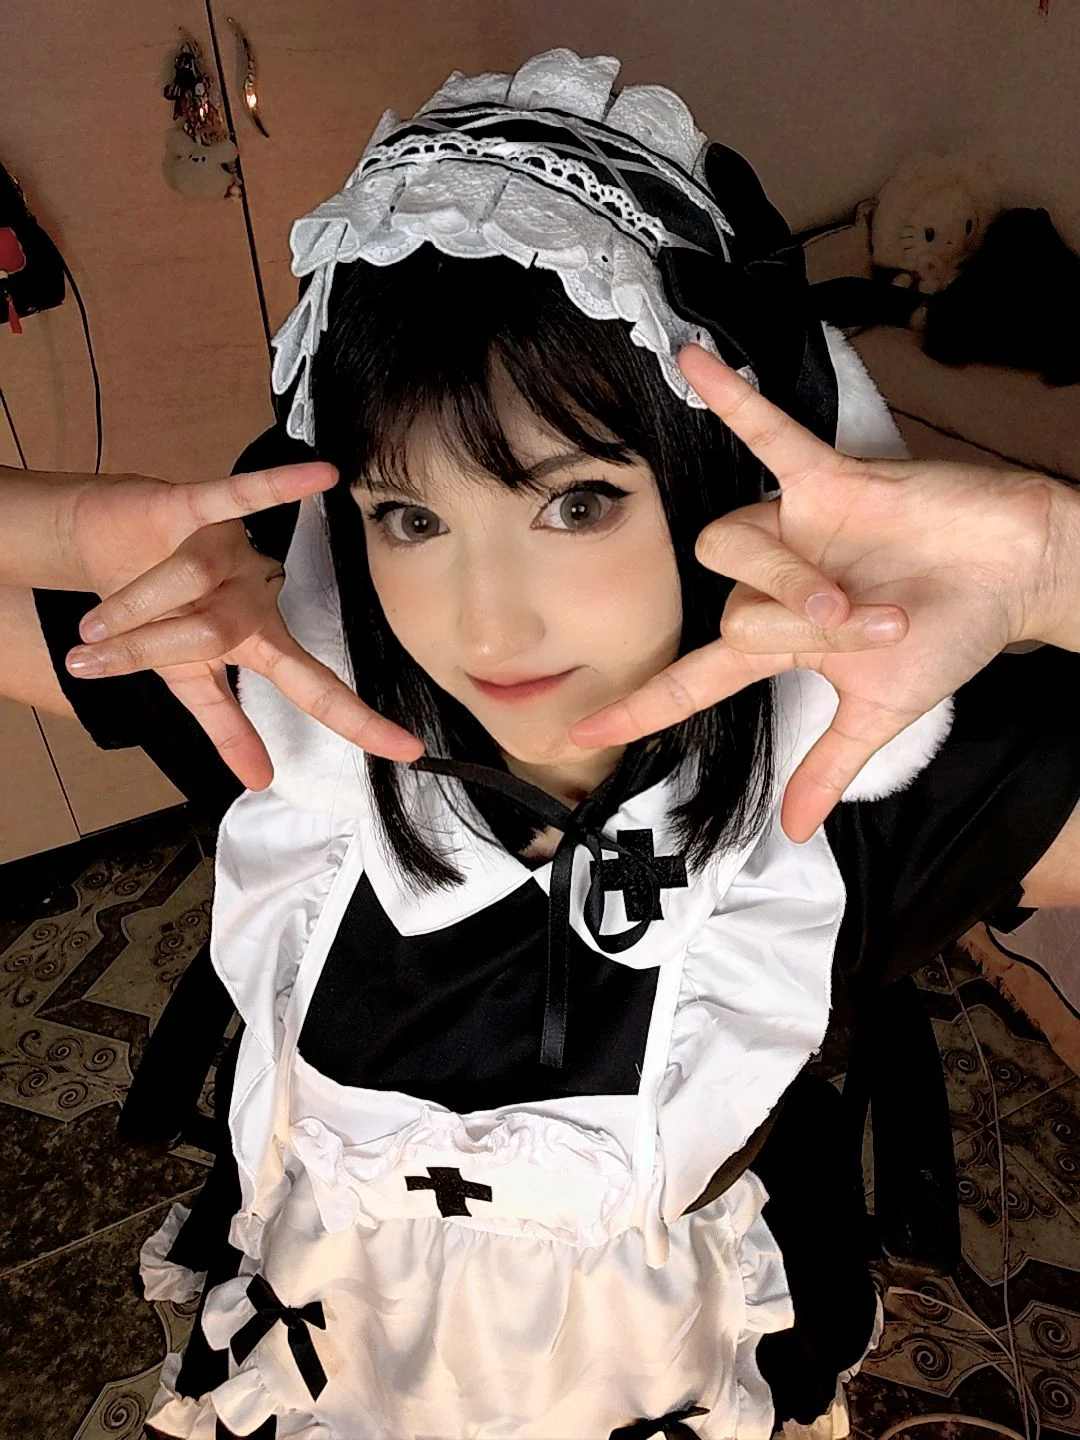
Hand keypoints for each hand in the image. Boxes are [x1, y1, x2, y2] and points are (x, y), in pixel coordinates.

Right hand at [61, 464, 423, 788]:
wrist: (99, 543)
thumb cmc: (153, 610)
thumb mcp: (190, 679)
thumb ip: (228, 727)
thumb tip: (260, 782)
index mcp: (259, 639)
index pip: (317, 688)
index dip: (358, 720)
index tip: (409, 750)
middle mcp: (254, 593)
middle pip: (214, 635)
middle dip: (148, 650)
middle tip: (91, 662)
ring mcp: (230, 551)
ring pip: (187, 583)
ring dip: (132, 607)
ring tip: (88, 627)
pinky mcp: (200, 507)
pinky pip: (242, 494)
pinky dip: (280, 485)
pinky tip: (322, 474)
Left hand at [569, 344, 1058, 841]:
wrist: (1014, 575)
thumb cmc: (949, 635)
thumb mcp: (882, 710)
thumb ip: (829, 763)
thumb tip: (796, 830)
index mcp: (779, 642)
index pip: (694, 679)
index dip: (641, 706)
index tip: (580, 732)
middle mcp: (771, 583)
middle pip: (727, 609)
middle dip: (792, 631)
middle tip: (860, 630)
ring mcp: (792, 528)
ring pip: (736, 548)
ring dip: (793, 581)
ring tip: (861, 599)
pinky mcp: (825, 479)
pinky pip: (766, 435)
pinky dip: (734, 401)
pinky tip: (691, 361)